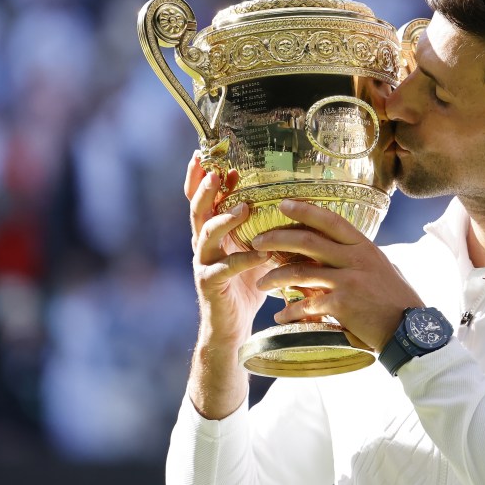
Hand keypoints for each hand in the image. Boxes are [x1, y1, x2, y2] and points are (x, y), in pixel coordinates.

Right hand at [185, 152, 274, 348]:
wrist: (232, 327)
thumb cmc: (246, 285)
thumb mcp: (254, 249)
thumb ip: (260, 228)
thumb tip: (287, 201)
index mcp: (212, 233)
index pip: (202, 200)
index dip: (202, 178)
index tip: (212, 157)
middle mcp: (203, 245)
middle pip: (197, 210)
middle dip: (204, 189)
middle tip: (214, 172)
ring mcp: (204, 264)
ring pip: (205, 235)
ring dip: (224, 218)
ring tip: (244, 207)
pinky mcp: (210, 284)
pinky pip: (225, 268)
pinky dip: (244, 259)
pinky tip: (262, 254)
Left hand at [252, 199, 423, 350]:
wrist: (409, 330)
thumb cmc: (396, 300)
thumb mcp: (381, 268)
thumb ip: (359, 257)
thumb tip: (341, 249)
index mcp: (364, 247)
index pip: (331, 220)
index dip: (305, 210)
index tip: (283, 204)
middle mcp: (355, 259)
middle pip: (308, 241)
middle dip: (277, 239)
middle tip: (258, 242)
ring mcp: (348, 281)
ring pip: (301, 273)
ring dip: (275, 277)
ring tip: (261, 283)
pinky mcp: (341, 305)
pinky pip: (306, 305)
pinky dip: (290, 312)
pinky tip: (281, 317)